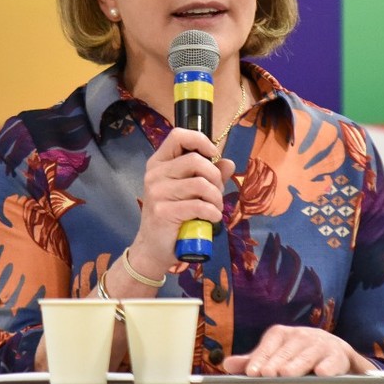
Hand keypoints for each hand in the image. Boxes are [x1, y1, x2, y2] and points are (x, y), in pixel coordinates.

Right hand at [129, 127, 234, 274]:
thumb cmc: (174, 216)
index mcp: (159, 163)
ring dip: (216, 198)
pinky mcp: (163, 211)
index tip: (213, 154)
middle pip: (195, 160)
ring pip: (201, 184)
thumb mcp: (191, 192)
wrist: (154, 247)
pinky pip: (199, 205)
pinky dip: (213, 212)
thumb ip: (209, 176)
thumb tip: (229, 163)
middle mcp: (155, 174)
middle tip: (217, 193)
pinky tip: (212, 218)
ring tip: (215, 208)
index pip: (178, 136)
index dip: (200, 140)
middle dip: (215, 177)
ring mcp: (157, 192)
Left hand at [222, 325, 375, 376]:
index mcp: (282, 334)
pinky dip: (328, 367)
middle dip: (277, 362)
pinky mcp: (339, 355)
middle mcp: (301, 336)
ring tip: (287, 374)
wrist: (334, 351)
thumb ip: (254, 360)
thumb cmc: (298, 355)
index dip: (260, 357)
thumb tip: (226, 364)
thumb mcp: (276, 355)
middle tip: (267, 374)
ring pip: (308, 355)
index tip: (252, 372)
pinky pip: (333, 361)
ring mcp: (320, 344)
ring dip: (298, 364)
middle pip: (287, 350)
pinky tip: (321, 373)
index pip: (269, 344)